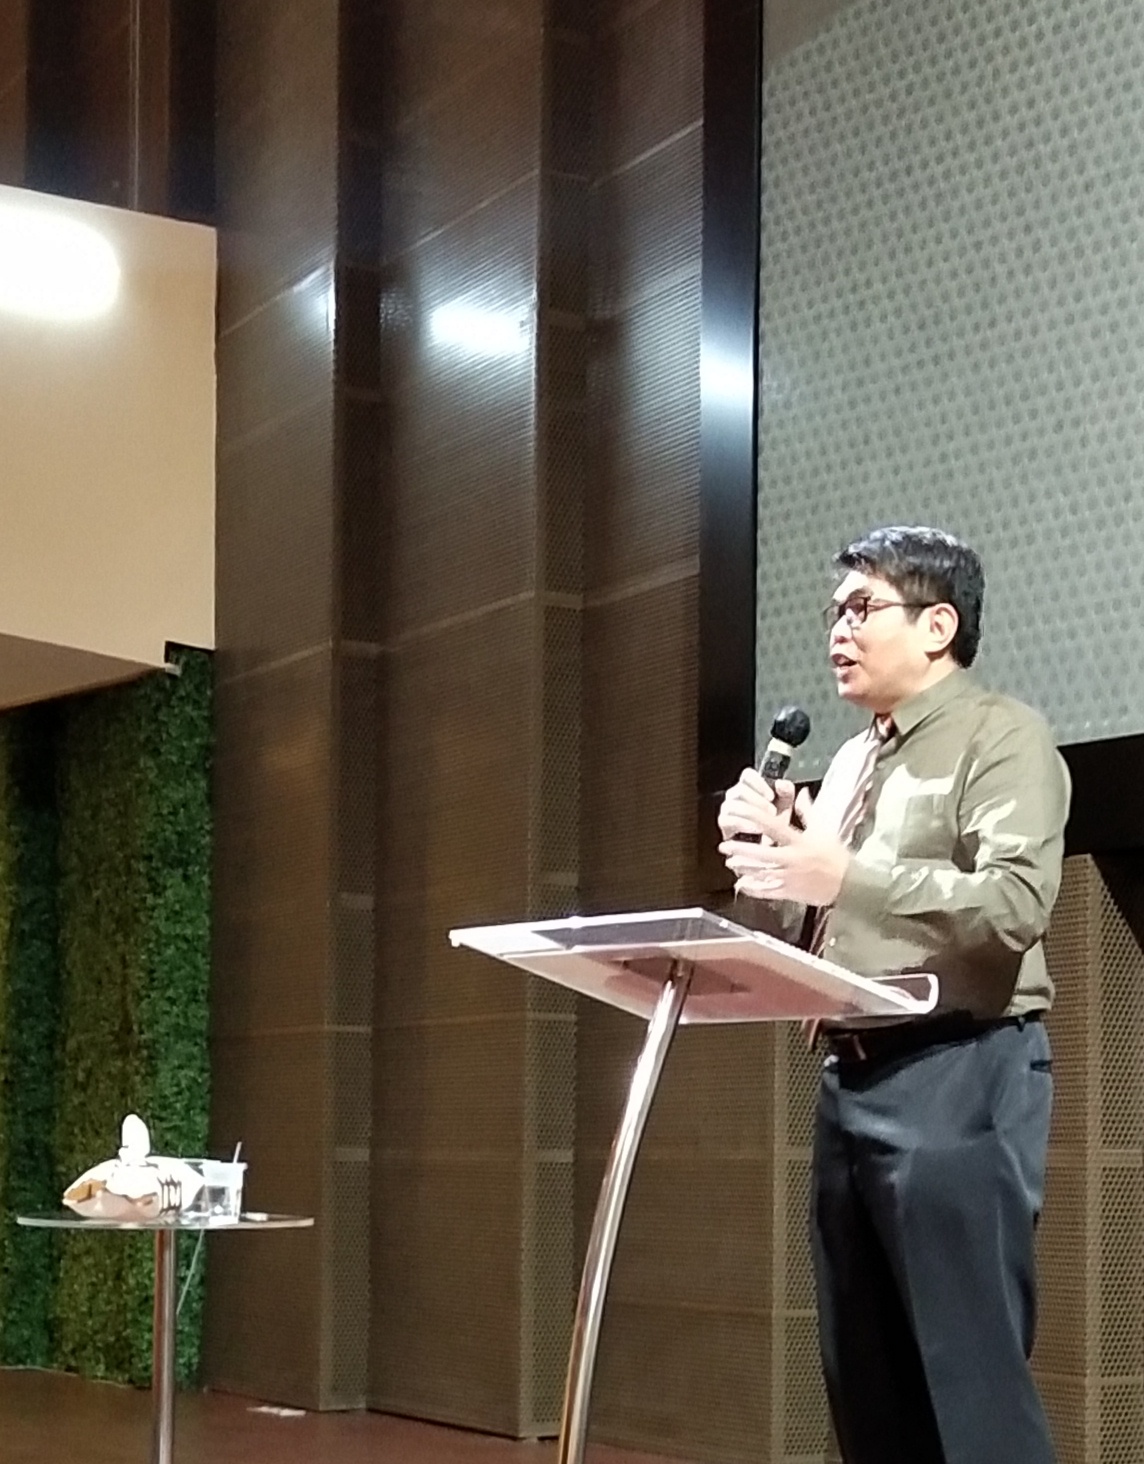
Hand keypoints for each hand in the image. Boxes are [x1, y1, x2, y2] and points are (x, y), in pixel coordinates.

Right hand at [718, 768, 800, 843]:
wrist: (769, 847)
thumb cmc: (775, 823)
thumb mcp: (785, 806)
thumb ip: (786, 792)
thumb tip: (782, 784)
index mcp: (749, 787)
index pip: (747, 775)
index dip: (758, 783)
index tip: (771, 796)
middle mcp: (735, 796)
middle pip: (739, 790)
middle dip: (757, 801)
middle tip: (772, 812)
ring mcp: (727, 809)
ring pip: (732, 804)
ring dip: (750, 813)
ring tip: (765, 822)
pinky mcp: (724, 824)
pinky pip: (727, 820)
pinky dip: (743, 824)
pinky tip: (756, 829)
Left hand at [720, 801, 848, 906]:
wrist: (849, 884)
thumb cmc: (836, 856)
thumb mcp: (823, 830)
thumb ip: (807, 812)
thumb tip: (801, 792)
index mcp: (800, 842)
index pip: (774, 827)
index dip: (755, 819)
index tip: (740, 815)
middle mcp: (793, 860)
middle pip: (762, 854)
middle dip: (741, 849)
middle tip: (724, 845)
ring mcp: (790, 878)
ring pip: (762, 873)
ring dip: (744, 868)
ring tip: (731, 862)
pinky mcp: (790, 892)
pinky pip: (768, 891)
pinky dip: (753, 889)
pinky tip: (742, 885)